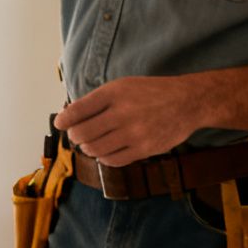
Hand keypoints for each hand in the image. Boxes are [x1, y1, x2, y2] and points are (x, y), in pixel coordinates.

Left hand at [54, 77, 203, 165]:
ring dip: (89, 148)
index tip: (60, 123)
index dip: (63, 120)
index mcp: (114, 93)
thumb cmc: (151, 93)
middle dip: (75, 136)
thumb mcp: (124, 86)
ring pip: (95, 150)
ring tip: (92, 143)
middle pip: (82, 134)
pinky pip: (112, 161)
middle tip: (78, 135)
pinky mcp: (144, 150)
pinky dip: (104, 158)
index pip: (77, 110)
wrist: (187, 102)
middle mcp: (122, 113)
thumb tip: (68, 116)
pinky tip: (107, 151)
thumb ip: (98, 100)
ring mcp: (134, 133)